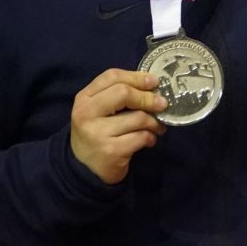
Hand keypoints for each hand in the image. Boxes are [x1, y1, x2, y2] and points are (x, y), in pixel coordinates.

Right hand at [69, 68, 167, 183]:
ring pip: (138, 117)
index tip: (154, 81)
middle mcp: (86, 113)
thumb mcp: (99, 111)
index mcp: (84, 98)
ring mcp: (97, 133)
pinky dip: (150, 138)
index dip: (136, 77)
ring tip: (157, 127)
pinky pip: (141, 137)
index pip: (111, 77)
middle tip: (162, 104)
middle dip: (148, 98)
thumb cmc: (98, 133)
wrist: (84, 168)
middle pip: (124, 93)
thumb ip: (118, 96)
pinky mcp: (111, 150)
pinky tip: (149, 140)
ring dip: (154, 122)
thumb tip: (152, 86)